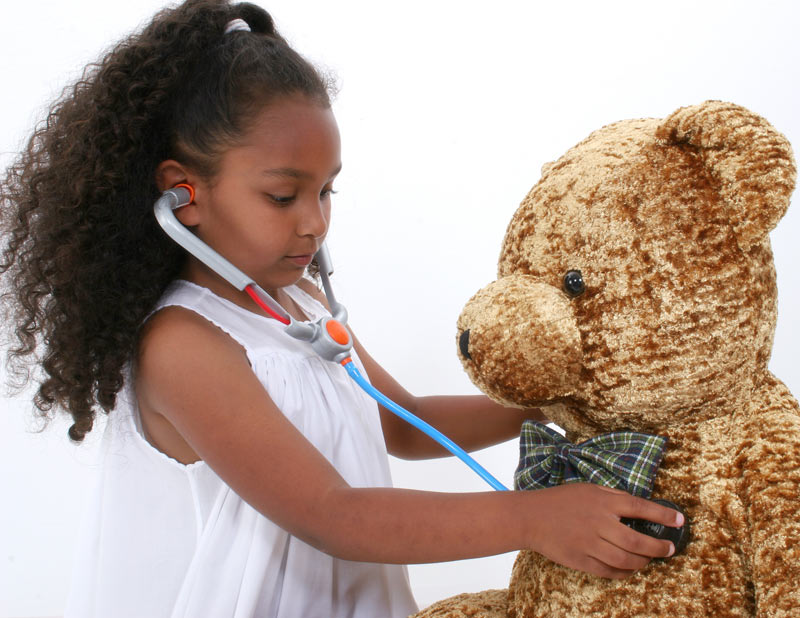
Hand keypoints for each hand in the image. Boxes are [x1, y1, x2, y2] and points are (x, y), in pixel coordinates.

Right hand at [528, 483, 683, 578]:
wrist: (531, 517)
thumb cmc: (560, 500)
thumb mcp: (588, 488)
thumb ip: (613, 497)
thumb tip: (639, 506)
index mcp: (602, 502)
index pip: (639, 507)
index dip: (663, 515)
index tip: (679, 521)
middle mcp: (598, 523)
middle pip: (637, 541)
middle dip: (659, 547)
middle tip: (669, 548)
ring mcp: (589, 544)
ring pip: (626, 560)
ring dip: (643, 562)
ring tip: (650, 559)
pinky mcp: (581, 560)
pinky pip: (609, 571)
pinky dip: (624, 572)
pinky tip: (630, 568)